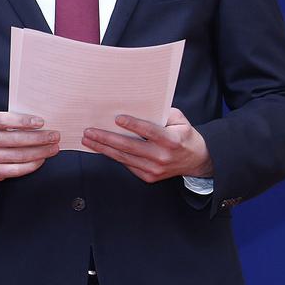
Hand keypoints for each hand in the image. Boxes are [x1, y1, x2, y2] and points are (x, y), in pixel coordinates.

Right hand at [0, 110, 59, 180]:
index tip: (42, 122)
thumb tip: (47, 119)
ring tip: (53, 148)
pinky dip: (33, 165)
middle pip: (15, 139)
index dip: (23, 122)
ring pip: (19, 155)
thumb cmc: (1, 132)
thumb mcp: (4, 119)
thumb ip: (18, 117)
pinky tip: (42, 159)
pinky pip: (17, 169)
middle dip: (39, 138)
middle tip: (55, 136)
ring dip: (41, 152)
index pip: (4, 121)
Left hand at [82, 108, 212, 182]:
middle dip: (106, 138)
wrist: (196, 161)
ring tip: (87, 140)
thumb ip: (163, 113)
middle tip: (89, 131)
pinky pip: (126, 164)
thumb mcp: (180, 121)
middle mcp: (162, 157)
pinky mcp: (148, 177)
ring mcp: (154, 169)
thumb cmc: (184, 136)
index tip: (116, 118)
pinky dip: (112, 156)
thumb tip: (140, 107)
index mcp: (172, 140)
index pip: (149, 132)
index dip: (133, 125)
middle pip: (129, 147)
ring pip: (123, 158)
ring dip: (103, 148)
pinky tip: (100, 148)